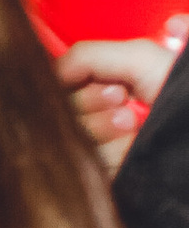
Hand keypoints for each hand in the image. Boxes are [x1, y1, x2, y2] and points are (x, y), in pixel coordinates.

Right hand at [57, 28, 188, 170]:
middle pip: (62, 107)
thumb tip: (52, 72)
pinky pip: (86, 159)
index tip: (95, 78)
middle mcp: (105, 112)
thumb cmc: (180, 90)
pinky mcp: (110, 171)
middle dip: (89, 99)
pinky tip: (129, 140)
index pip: (63, 80)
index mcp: (110, 82)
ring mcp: (108, 144)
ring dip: (99, 124)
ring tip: (130, 120)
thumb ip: (85, 56)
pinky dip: (106, 147)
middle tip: (121, 97)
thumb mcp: (138, 56)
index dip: (70, 78)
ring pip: (72, 133)